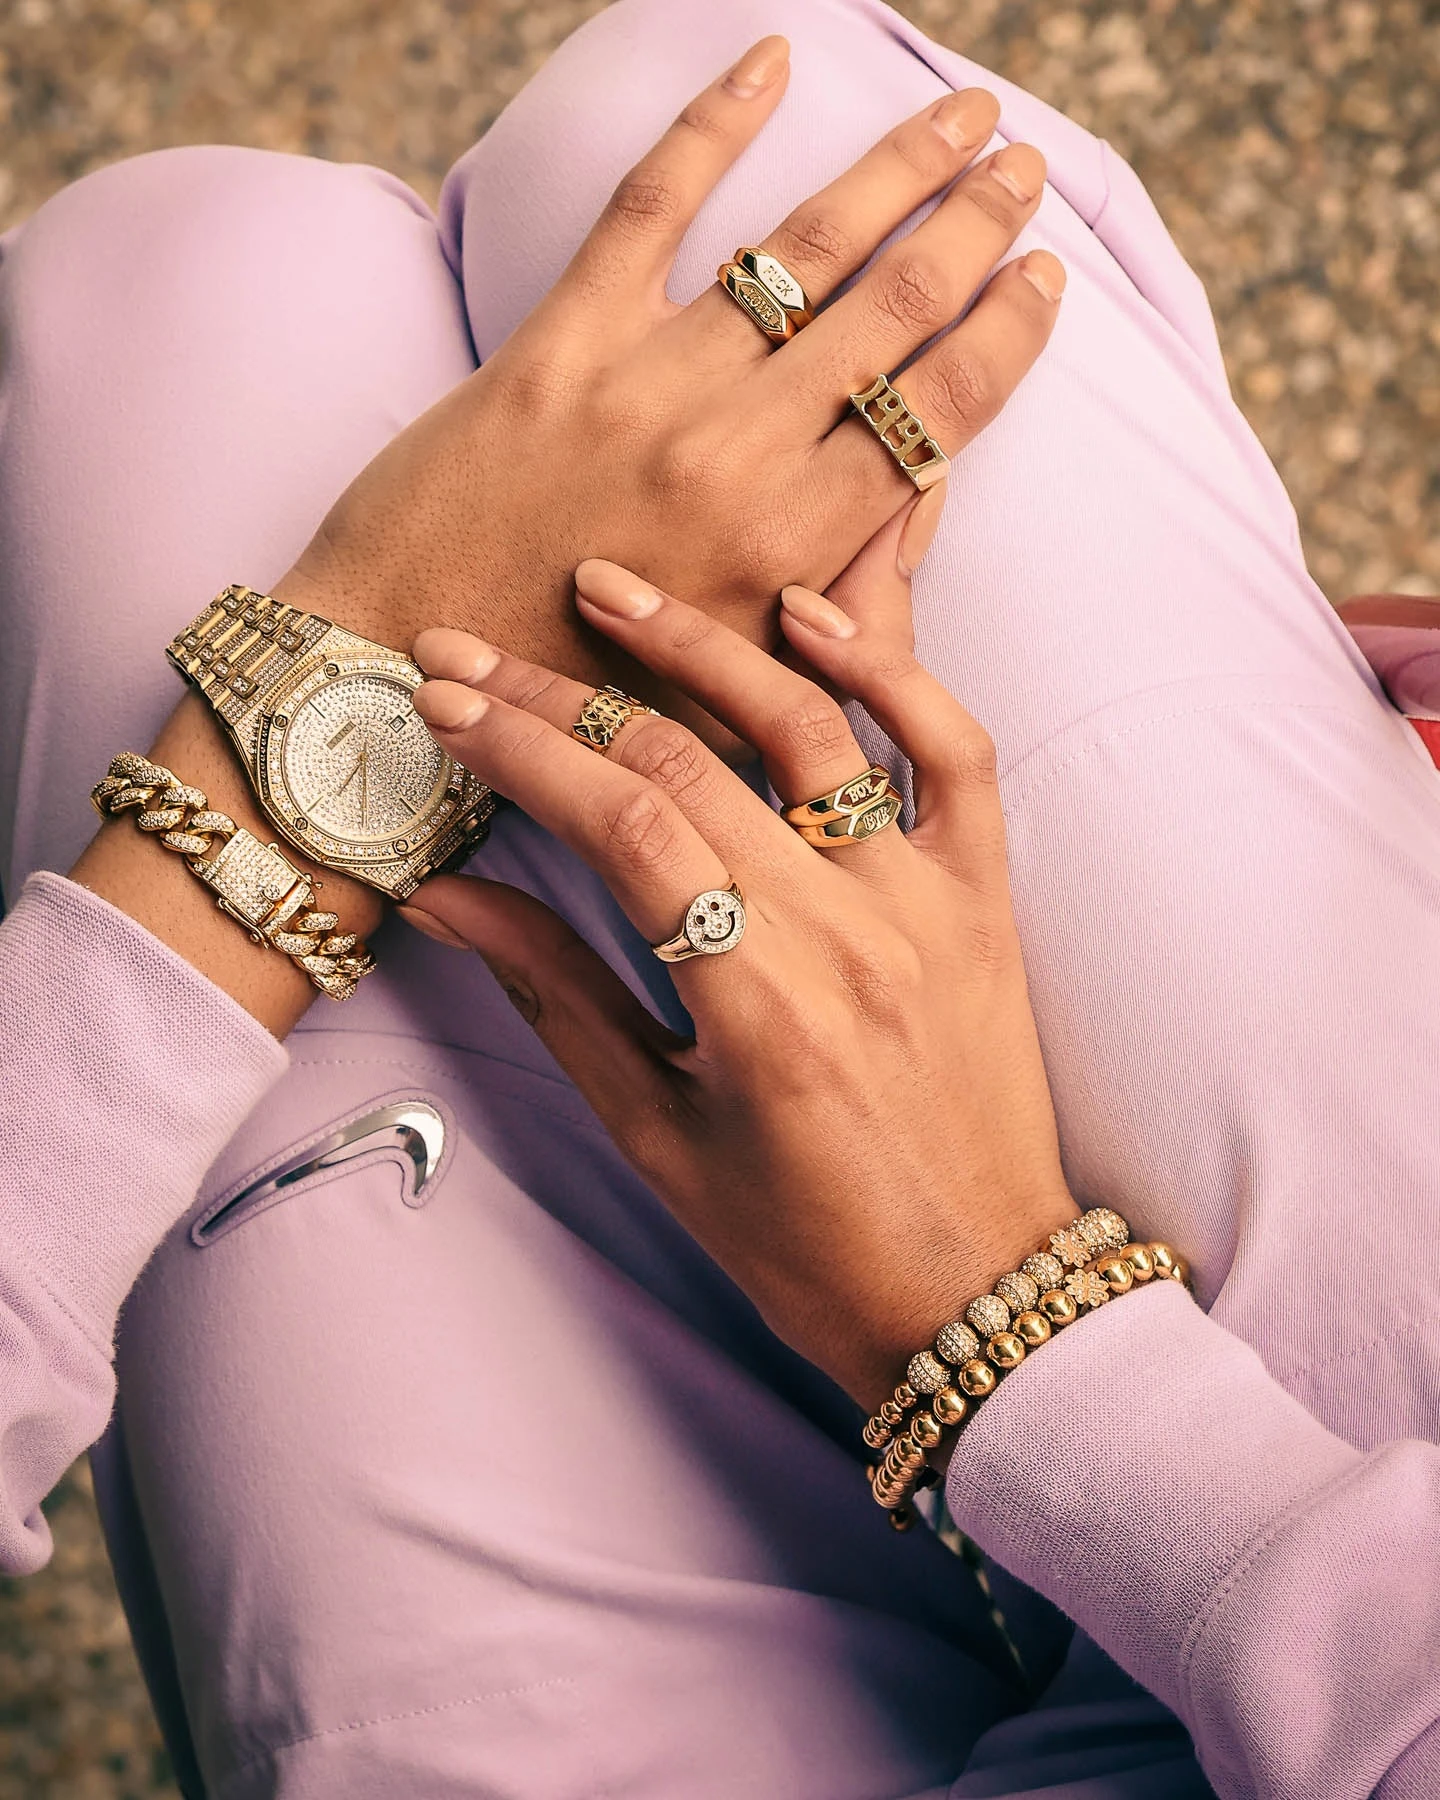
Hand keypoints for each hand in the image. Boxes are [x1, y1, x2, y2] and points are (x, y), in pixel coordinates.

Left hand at [275, 38, 1065, 745]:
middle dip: (977, 223)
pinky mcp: (561, 340)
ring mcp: (648, 387)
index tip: (1048, 276)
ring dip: (896, 167)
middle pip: (896, 310)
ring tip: (960, 114)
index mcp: (792, 547)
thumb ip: (843, 605)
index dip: (1009, 334)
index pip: (941, 414)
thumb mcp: (739, 686)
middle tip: (1026, 163)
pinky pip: (650, 204)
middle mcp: (736, 455)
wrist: (405, 668)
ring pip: (803, 247)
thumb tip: (927, 496)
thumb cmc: (580, 698)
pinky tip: (773, 61)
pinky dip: (713, 123)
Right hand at [400, 517, 1076, 1408]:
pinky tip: (808, 613)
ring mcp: (927, 904)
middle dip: (565, 695)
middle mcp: (847, 934)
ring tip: (610, 590)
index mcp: (757, 1007)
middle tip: (477, 651)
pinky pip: (953, 751)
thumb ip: (559, 1000)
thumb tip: (449, 895)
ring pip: (808, 727)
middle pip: (686, 764)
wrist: (974, 1296)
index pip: (619, 827)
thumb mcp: (658, 1139)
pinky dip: (889, 668)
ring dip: (700, 644)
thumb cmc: (810, 1245)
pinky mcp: (985, 898)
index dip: (521, 749)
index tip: (446, 701)